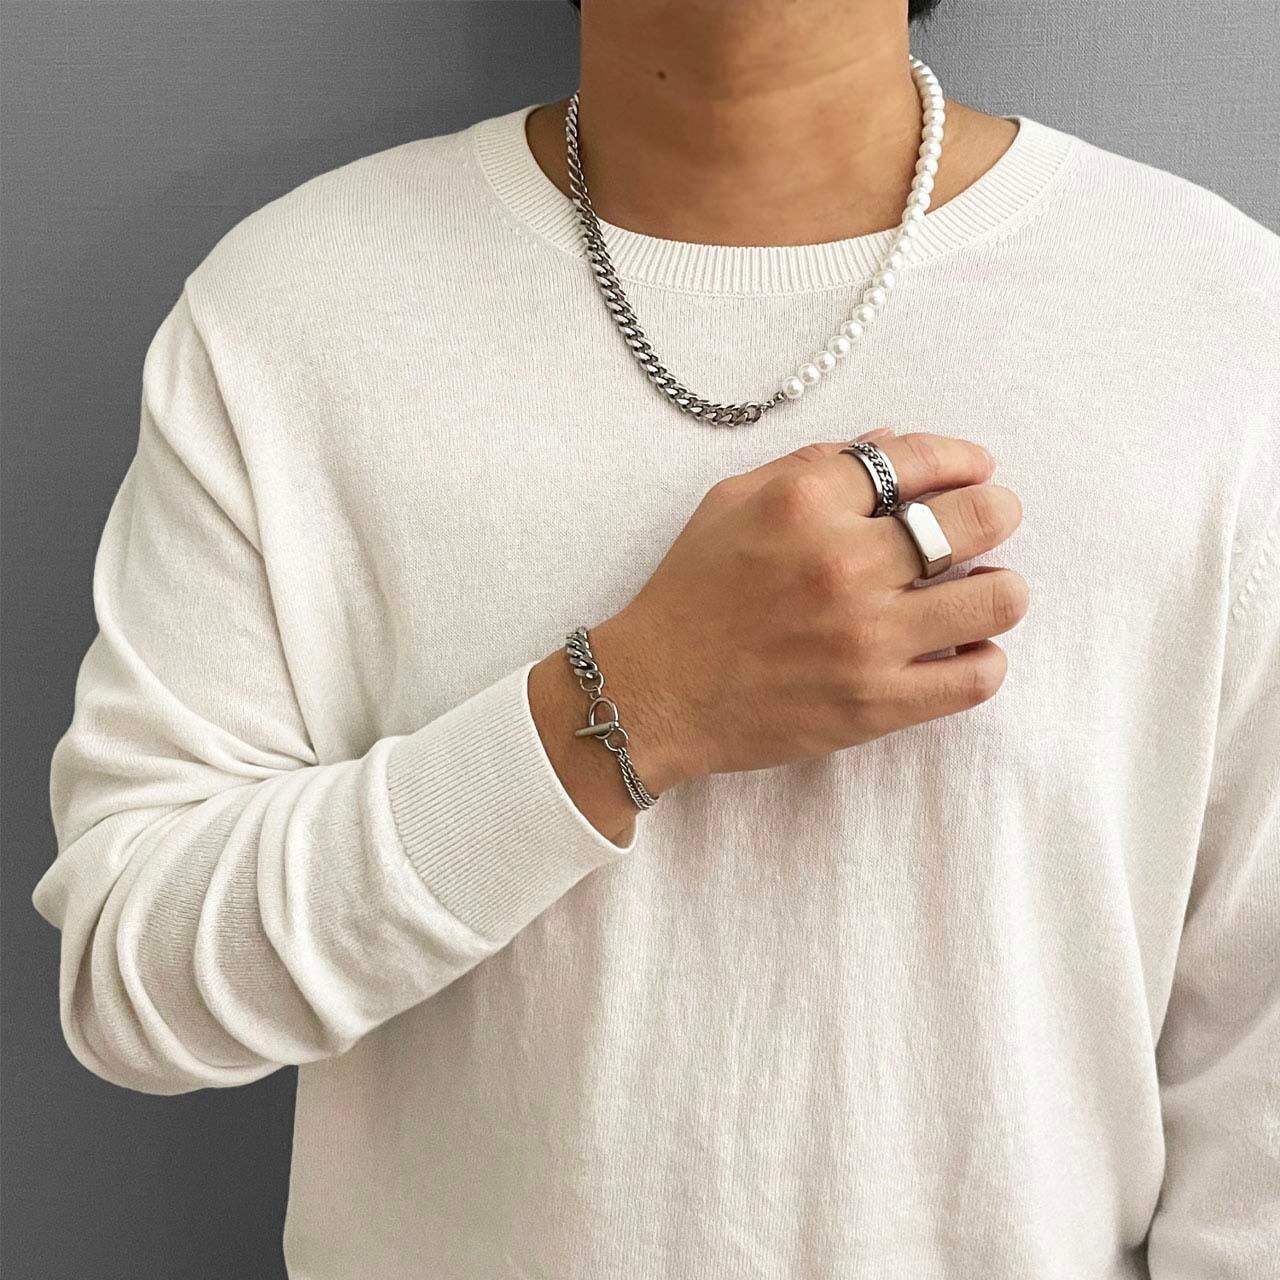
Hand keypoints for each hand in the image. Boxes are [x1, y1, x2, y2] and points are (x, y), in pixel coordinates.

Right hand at [590, 429, 1027, 792]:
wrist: (656, 694)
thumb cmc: (690, 593)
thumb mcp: (733, 502)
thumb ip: (814, 466)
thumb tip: (891, 444)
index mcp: (805, 503)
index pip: (920, 458)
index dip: (962, 459)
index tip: (976, 471)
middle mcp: (844, 564)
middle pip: (976, 520)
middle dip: (997, 512)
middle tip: (991, 520)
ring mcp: (867, 639)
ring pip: (996, 599)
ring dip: (999, 588)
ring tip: (981, 591)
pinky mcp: (878, 704)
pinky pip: (976, 677)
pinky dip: (984, 657)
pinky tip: (964, 648)